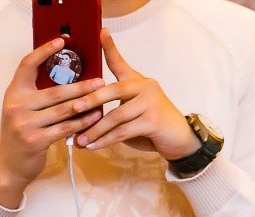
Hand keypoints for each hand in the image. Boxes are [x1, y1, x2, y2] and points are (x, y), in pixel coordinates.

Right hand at [0, 39, 105, 207]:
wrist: (11, 163)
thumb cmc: (25, 132)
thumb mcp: (25, 109)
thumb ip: (40, 96)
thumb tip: (70, 80)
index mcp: (14, 92)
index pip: (27, 65)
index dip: (44, 51)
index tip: (61, 41)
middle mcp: (17, 104)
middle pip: (55, 91)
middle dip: (81, 86)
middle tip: (102, 80)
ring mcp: (25, 122)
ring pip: (63, 110)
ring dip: (87, 105)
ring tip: (104, 99)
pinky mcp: (36, 139)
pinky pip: (66, 128)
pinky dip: (83, 123)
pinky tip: (97, 119)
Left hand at [72, 29, 197, 159]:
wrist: (181, 141)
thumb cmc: (153, 126)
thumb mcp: (134, 112)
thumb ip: (115, 109)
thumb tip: (82, 119)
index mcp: (137, 82)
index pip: (119, 63)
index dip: (110, 47)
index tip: (101, 31)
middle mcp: (145, 87)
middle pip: (113, 90)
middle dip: (90, 100)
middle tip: (72, 108)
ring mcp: (151, 103)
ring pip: (116, 116)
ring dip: (96, 129)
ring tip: (80, 140)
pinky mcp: (153, 121)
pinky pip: (124, 131)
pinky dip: (106, 140)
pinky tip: (93, 146)